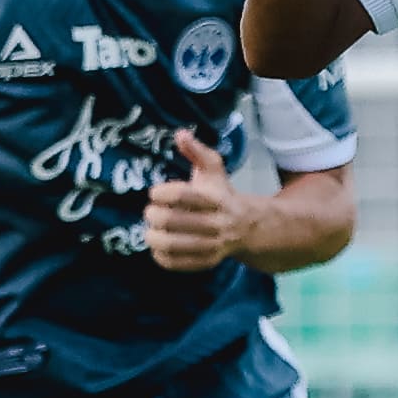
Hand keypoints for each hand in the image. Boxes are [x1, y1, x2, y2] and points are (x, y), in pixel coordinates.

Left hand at [140, 132, 249, 274]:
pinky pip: (177, 264)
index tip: (154, 192)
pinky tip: (157, 247)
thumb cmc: (221, 195)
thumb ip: (196, 151)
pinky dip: (161, 257)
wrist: (248, 228)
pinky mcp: (207, 262)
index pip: (184, 196)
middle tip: (149, 212)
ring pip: (174, 245)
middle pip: (174, 221)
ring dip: (154, 237)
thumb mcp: (213, 170)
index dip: (162, 193)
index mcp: (217, 199)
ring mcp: (213, 246)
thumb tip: (180, 133)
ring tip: (149, 231)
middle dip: (153, 215)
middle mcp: (217, 224)